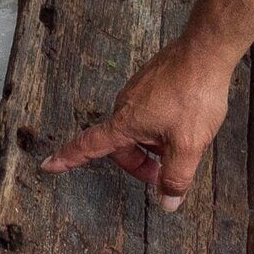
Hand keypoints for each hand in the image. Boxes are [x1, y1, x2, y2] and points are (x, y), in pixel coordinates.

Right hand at [41, 36, 236, 212]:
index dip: (68, 158)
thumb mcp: (189, 145)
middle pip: (121, 145)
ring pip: (138, 129)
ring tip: (182, 144)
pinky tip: (185, 123)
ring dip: (154, 144)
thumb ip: (176, 176)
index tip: (48, 165)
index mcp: (126, 122)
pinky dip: (161, 125)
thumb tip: (167, 203)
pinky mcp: (152, 82)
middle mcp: (125, 105)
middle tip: (166, 174)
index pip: (90, 146)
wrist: (206, 50)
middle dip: (141, 163)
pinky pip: (149, 112)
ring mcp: (138, 91)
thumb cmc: (195, 94)